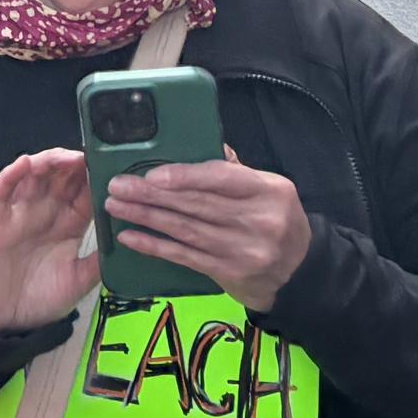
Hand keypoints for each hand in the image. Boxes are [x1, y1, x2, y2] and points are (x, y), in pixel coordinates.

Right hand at [0, 148, 99, 333]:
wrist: (8, 319)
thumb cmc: (43, 298)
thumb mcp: (80, 281)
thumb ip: (100, 261)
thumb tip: (128, 242)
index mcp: (68, 225)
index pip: (84, 193)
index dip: (96, 179)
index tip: (112, 167)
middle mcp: (45, 213)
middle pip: (60, 178)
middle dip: (74, 164)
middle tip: (91, 154)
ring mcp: (20, 214)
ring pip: (33, 177)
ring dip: (47, 162)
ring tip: (64, 157)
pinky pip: (1, 191)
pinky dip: (11, 175)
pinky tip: (24, 163)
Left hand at [103, 151, 313, 310]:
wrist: (301, 274)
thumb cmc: (275, 220)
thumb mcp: (269, 190)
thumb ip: (234, 171)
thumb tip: (199, 143)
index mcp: (269, 191)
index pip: (221, 178)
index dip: (183, 176)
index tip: (150, 173)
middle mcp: (258, 221)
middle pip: (196, 204)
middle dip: (151, 194)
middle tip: (117, 185)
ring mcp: (244, 250)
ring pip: (185, 230)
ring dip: (146, 217)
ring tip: (115, 206)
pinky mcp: (229, 273)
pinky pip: (184, 256)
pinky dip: (154, 246)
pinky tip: (130, 236)